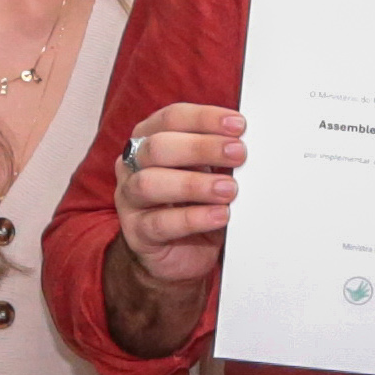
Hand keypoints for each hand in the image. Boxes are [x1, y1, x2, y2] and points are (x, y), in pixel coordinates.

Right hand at [112, 100, 247, 299]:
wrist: (180, 256)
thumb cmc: (195, 204)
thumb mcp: (208, 172)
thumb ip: (219, 155)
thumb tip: (246, 141)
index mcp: (150, 140)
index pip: (171, 118)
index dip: (204, 118)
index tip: (238, 125)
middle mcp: (133, 166)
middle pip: (158, 147)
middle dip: (201, 147)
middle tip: (238, 154)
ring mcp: (129, 200)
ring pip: (150, 183)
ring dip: (194, 184)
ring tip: (229, 190)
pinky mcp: (137, 233)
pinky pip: (160, 223)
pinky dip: (194, 218)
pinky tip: (219, 215)